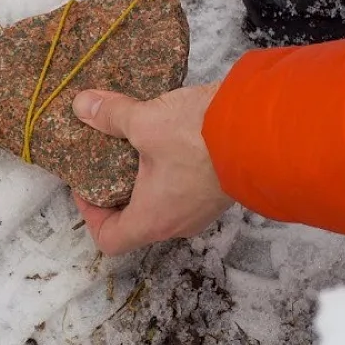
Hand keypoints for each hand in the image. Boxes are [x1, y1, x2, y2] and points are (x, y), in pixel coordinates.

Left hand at [70, 84, 232, 254]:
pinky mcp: (218, 189)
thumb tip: (82, 105)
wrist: (261, 129)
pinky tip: (166, 135)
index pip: (110, 239)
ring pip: (162, 201)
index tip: (85, 185)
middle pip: (135, 220)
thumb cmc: (199, 137)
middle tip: (106, 156)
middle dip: (116, 189)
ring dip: (145, 176)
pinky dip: (169, 167)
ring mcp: (201, 209)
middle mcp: (177, 223)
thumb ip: (110, 116)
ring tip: (134, 141)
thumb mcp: (145, 122)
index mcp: (152, 219)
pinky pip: (184, 187)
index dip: (90, 216)